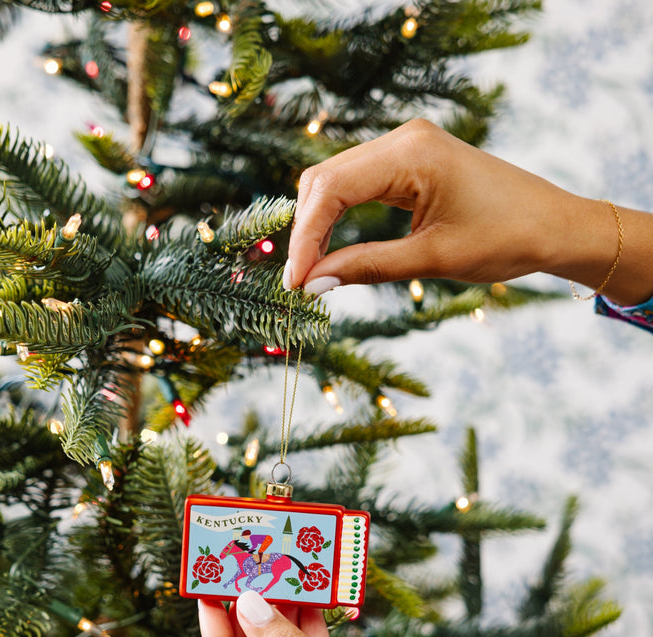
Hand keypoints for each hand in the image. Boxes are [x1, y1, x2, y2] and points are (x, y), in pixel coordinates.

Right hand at [284, 118, 652, 305]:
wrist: (555, 225)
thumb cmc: (506, 239)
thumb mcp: (432, 258)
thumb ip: (368, 267)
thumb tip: (314, 283)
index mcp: (411, 153)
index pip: (331, 190)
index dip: (305, 238)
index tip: (295, 282)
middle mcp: (404, 138)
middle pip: (325, 179)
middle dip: (305, 231)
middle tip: (299, 282)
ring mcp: (406, 145)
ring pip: (336, 180)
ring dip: (318, 224)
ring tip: (310, 272)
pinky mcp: (410, 160)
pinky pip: (358, 183)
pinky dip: (339, 216)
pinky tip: (331, 249)